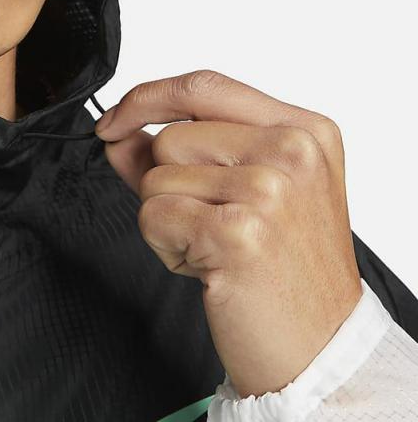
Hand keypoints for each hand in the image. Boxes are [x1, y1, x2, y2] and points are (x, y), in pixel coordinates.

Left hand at [94, 68, 362, 398]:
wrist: (322, 349)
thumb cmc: (285, 271)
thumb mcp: (249, 192)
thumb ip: (181, 153)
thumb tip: (119, 131)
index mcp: (304, 129)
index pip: (203, 86)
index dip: (147, 98)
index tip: (115, 120)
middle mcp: (293, 151)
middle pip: (171, 137)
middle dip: (167, 183)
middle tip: (215, 225)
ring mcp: (268, 189)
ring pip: (156, 177)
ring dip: (170, 219)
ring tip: (219, 248)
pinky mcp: (239, 232)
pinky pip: (152, 216)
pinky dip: (166, 246)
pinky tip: (211, 268)